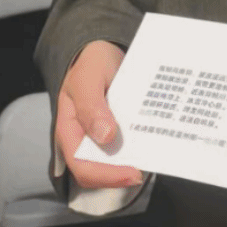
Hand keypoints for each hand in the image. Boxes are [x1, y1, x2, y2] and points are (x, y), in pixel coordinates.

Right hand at [56, 39, 144, 189]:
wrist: (103, 50)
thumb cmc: (90, 64)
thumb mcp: (87, 79)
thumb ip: (91, 106)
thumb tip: (105, 136)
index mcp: (70, 132)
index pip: (83, 167)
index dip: (107, 176)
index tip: (133, 173)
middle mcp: (85, 140)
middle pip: (101, 171)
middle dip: (124, 174)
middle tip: (149, 165)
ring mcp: (103, 137)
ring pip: (117, 161)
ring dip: (135, 161)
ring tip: (156, 155)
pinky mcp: (119, 131)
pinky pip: (129, 145)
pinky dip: (142, 147)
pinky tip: (156, 141)